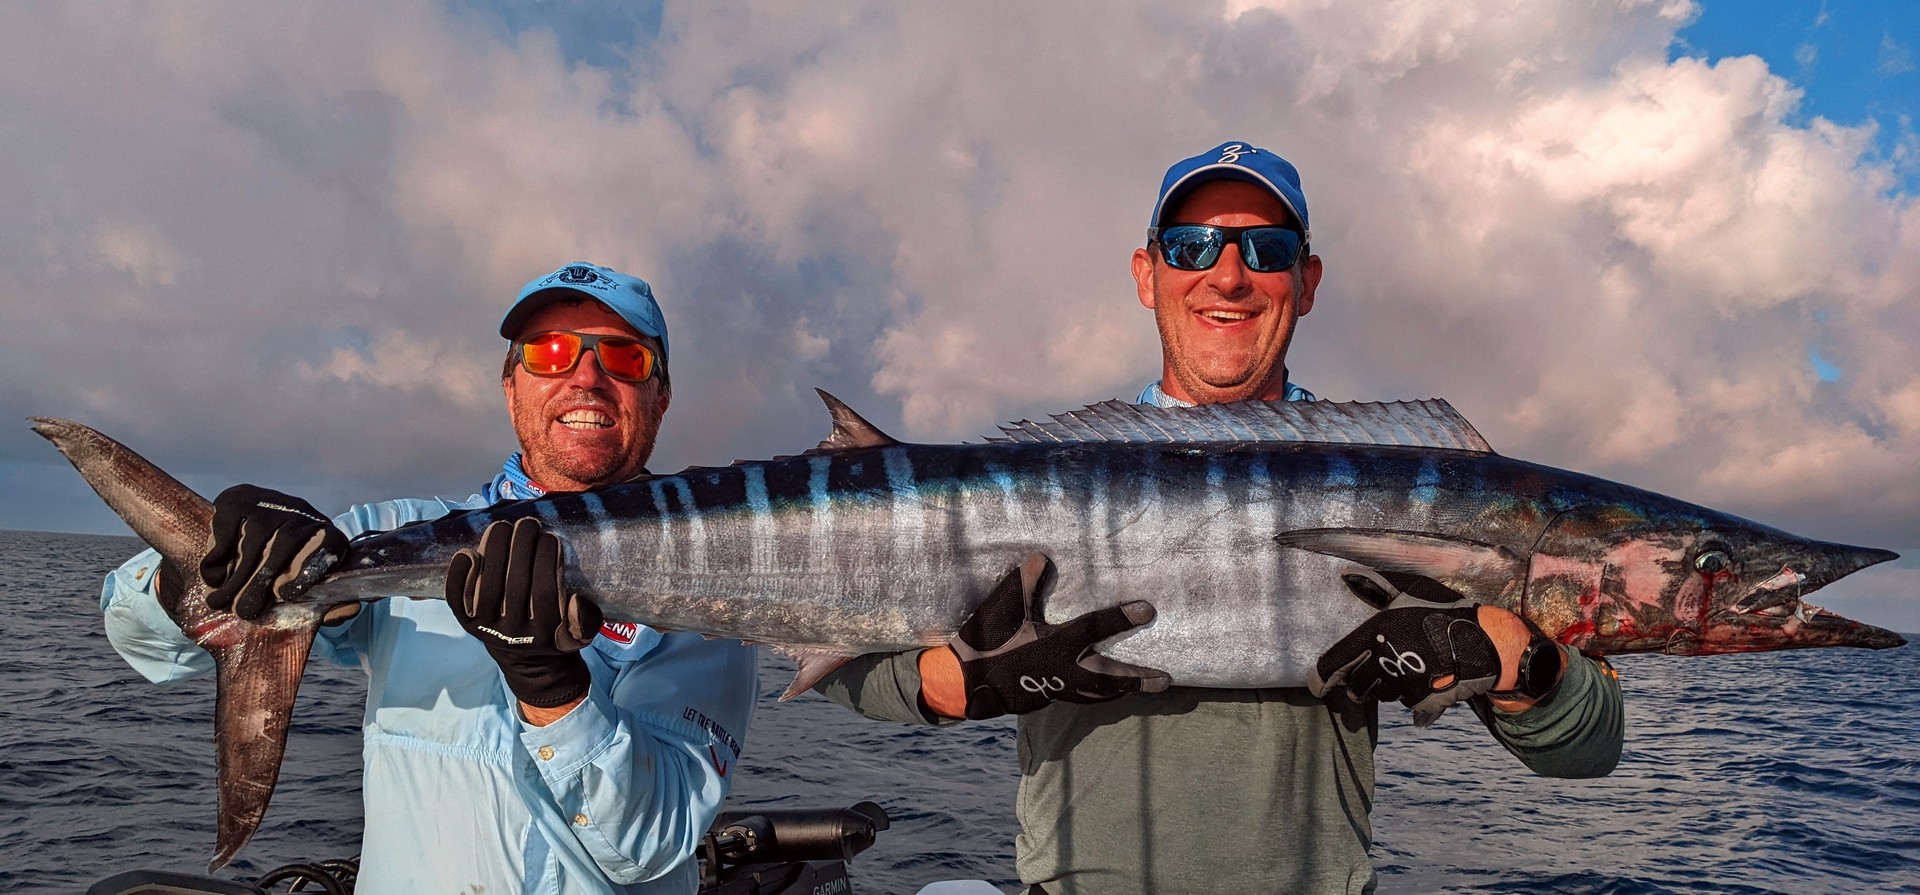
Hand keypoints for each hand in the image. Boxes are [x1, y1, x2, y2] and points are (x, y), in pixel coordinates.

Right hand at [200, 484, 347, 619]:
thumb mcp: (305, 583)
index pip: (330, 544)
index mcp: (325, 532)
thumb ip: (327, 602)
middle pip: (284, 547)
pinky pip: (226, 531)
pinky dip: (216, 557)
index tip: (286, 595)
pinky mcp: (236, 498)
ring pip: (252, 542)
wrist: (245, 526)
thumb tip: (349, 611)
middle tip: (244, 612)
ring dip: (234, 578)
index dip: (309, 571)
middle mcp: (301, 511)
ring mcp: (268, 501)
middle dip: (259, 584)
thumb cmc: (283, 566)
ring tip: (220, 602)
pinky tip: (214, 576)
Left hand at [445, 518, 603, 708]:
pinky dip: (459, 574)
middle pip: (515, 584)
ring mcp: (486, 628)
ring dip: (494, 551)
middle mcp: (514, 633)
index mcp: (545, 633)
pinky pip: (457, 598)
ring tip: (503, 526)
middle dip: (522, 547)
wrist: (529, 663)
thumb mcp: (581, 633)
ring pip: (487, 585)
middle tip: (529, 524)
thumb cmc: (557, 635)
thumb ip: (586, 619)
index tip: (551, 537)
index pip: (545, 591)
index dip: (547, 560)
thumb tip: (575, 600)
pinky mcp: (466, 623)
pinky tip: (468, 552)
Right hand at [950, 553, 1168, 719]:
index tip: (1148, 610)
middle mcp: (1062, 670)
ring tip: (1141, 687)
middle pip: (1109, 676)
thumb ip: (1023, 583)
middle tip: (1166, 681)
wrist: (962, 684)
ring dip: (1119, 690)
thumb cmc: (983, 642)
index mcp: (1056, 644)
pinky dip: (1094, 693)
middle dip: (1138, 679)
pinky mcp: (1045, 698)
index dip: (1122, 617)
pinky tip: (1098, 689)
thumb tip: (1042, 559)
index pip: (1096, 627)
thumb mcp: (1001, 606)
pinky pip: (1076, 695)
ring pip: (1095, 693)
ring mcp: (1055, 688)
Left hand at [1308, 569, 1500, 725]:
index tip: (1317, 685)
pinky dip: (1413, 697)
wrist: (1486, 641)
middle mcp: (1383, 662)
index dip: (1321, 678)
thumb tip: (1346, 574)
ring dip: (1387, 688)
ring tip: (1406, 669)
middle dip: (1360, 683)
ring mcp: (1403, 684)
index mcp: (1374, 635)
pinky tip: (1426, 680)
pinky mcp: (1422, 701)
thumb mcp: (1411, 589)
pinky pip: (1408, 705)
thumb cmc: (1446, 611)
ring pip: (1382, 696)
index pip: (1334, 664)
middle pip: (1356, 687)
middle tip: (1373, 672)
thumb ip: (1377, 583)